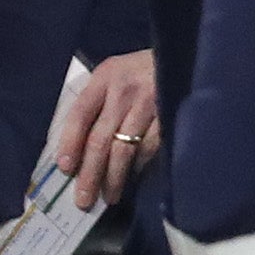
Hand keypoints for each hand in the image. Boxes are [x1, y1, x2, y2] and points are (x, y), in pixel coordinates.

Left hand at [47, 51, 162, 207]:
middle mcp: (124, 90)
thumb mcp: (119, 73)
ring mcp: (149, 103)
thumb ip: (101, 100)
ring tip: (109, 196)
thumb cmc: (147, 69)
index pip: (79, 115)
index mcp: (105, 76)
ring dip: (114, 177)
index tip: (65, 169)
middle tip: (83, 199)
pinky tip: (133, 177)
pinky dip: (139, 165)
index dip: (69, 144)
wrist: (189, 55)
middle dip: (90, 173)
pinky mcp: (169, 114)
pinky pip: (149, 147)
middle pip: (100, 139)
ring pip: (123, 149)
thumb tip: (79, 147)